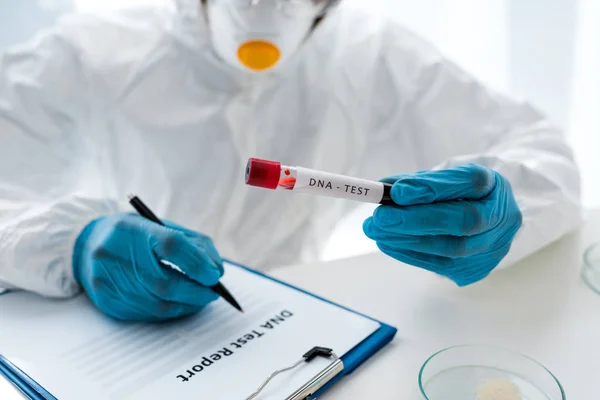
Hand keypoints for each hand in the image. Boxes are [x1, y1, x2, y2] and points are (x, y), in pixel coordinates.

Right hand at [72, 213, 223, 320]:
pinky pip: (148, 314)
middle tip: (214, 292)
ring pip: (159, 304)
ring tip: (202, 298)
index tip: (214, 274)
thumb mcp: (159, 226)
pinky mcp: (108, 302)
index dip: (197, 262)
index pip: (170, 245)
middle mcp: (115, 255)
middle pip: (166, 282)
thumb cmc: (133, 234)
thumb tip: (216, 270)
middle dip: (197, 291)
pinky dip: (171, 310)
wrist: (84, 245)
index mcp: (131, 230)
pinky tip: (181, 304)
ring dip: (187, 304)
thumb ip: (191, 244)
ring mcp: (108, 282)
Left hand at [363, 164, 521, 285]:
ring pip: (451, 248)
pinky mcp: (476, 270)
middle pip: (464, 221)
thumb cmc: (457, 195)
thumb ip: (417, 181)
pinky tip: (387, 243)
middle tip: (380, 216)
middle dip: (416, 220)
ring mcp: (492, 248)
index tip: (397, 191)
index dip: (433, 188)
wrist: (485, 222)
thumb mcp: (442, 179)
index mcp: (494, 185)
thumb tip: (384, 188)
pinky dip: (409, 253)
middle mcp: (501, 217)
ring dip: (406, 240)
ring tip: (375, 229)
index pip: (470, 182)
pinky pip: (441, 266)